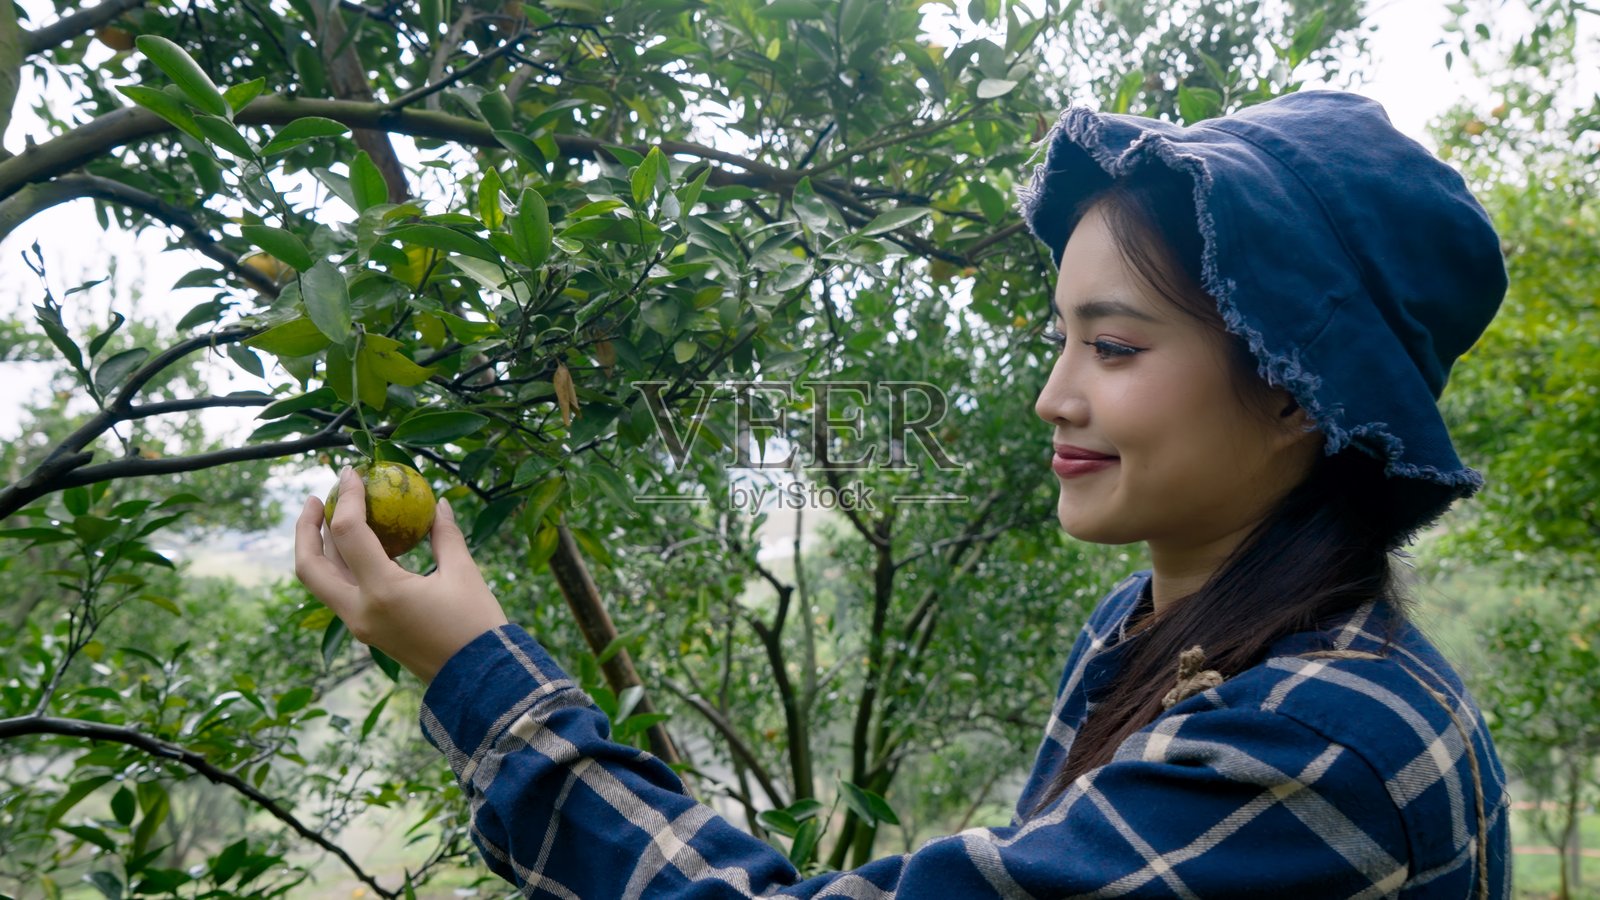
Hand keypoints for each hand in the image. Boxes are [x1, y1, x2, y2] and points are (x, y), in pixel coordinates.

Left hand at [294, 466, 508, 683]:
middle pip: (309, 566)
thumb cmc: (476, 626)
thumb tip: (438, 504)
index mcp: (383, 592)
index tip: (353, 472)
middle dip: (306, 529)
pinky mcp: (368, 632)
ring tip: (334, 517)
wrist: (480, 680)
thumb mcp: (463, 574)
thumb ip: (444, 535)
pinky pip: (342, 592)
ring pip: (321, 582)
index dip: (348, 497)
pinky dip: (342, 566)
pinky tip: (361, 547)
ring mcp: (360, 624)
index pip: (348, 533)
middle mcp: (361, 610)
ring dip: (320, 548)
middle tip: (317, 498)